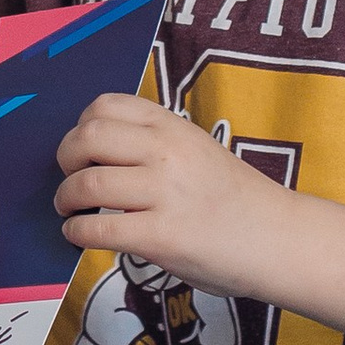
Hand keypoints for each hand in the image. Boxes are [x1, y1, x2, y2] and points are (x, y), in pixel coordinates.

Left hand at [57, 93, 288, 297]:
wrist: (279, 239)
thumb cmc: (235, 199)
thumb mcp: (197, 151)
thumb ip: (155, 145)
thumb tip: (95, 154)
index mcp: (174, 126)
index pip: (106, 105)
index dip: (81, 126)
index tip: (83, 149)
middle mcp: (167, 152)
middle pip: (86, 139)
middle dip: (65, 159)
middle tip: (69, 178)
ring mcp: (165, 193)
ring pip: (87, 184)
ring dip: (66, 199)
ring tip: (71, 209)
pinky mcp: (162, 236)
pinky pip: (98, 228)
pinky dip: (78, 231)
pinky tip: (81, 234)